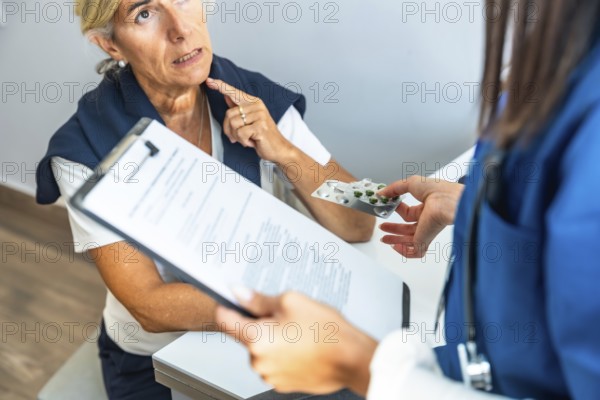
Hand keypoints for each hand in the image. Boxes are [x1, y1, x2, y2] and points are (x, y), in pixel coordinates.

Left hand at [206, 78, 293, 163]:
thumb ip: (239, 108)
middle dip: (230, 129)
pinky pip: (240, 133)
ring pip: (233, 124)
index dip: (221, 86)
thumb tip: (227, 96)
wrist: (278, 148)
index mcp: (254, 102)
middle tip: (240, 137)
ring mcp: (260, 115)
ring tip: (248, 138)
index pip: (234, 92)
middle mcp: (257, 106)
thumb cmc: (262, 135)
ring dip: (237, 136)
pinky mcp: (260, 126)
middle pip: (229, 114)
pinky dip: (243, 141)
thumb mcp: (250, 120)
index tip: (209, 80)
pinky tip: (252, 141)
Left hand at [215, 290, 376, 395]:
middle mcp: (259, 362)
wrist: (352, 358)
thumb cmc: (326, 332)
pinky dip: (282, 353)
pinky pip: (274, 363)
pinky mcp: (283, 383)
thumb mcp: (291, 301)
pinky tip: (302, 344)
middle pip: (245, 335)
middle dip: (259, 323)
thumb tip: (240, 294)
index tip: (231, 300)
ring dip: (271, 339)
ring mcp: (271, 376)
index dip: (226, 306)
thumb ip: (259, 300)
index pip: (224, 320)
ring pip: (261, 350)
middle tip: (283, 315)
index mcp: (256, 339)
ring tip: (298, 331)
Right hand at [378, 176, 463, 257]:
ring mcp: (426, 232)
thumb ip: (394, 188)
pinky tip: (394, 247)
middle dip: (394, 229)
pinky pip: (415, 252)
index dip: (396, 211)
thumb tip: (382, 192)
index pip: (408, 212)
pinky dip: (404, 252)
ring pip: (409, 241)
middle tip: (383, 227)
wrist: (447, 201)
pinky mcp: (425, 241)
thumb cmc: (437, 190)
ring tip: (384, 239)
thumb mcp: (411, 183)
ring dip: (395, 240)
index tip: (386, 208)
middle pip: (407, 228)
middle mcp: (426, 220)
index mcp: (426, 207)